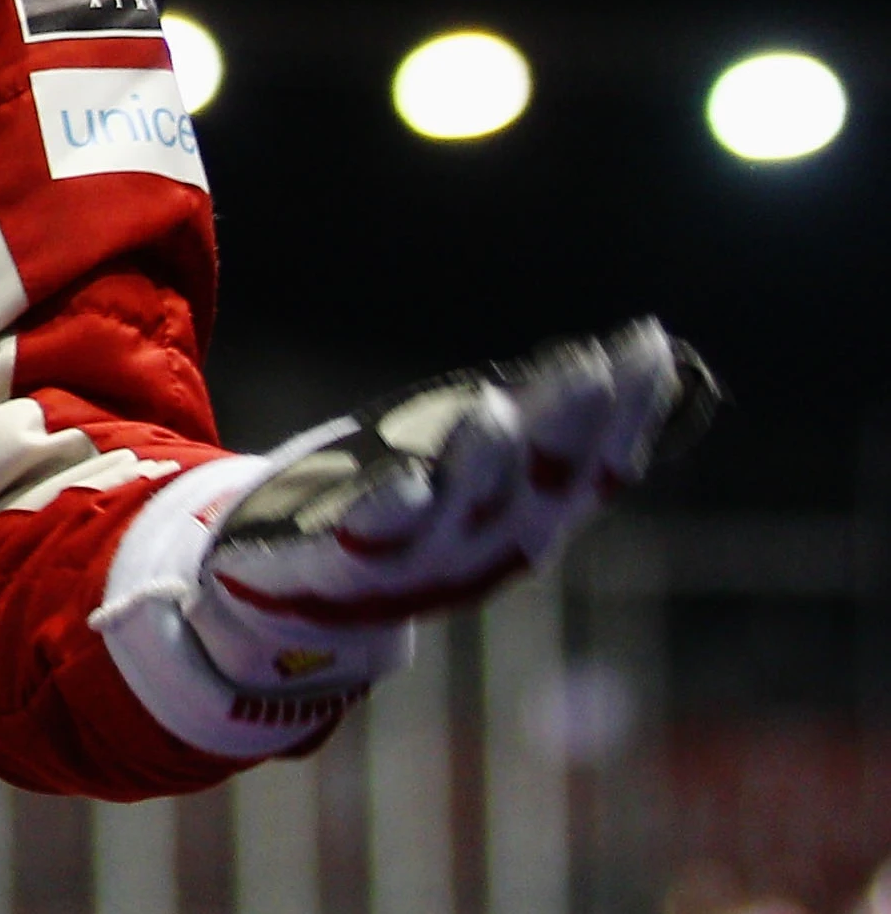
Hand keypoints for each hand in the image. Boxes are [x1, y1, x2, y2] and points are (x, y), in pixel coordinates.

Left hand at [97, 318, 713, 755]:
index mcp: (530, 519)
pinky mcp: (342, 567)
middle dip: (567, 429)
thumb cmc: (404, 515)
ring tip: (493, 413)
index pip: (595, 464)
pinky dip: (392, 512)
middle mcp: (488, 546)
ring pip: (459, 511)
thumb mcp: (481, 467)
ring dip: (479, 466)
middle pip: (538, 484)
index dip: (628, 410)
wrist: (304, 607)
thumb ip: (544, 423)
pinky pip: (371, 540)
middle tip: (595, 366)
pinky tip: (407, 480)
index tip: (649, 344)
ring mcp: (419, 561)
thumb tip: (636, 353)